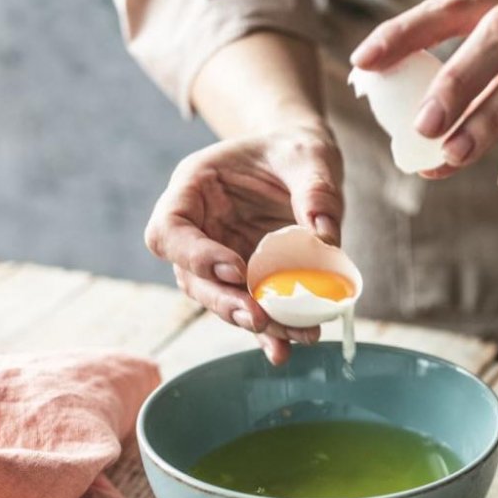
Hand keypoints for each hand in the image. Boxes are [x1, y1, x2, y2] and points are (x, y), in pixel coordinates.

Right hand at [145, 124, 343, 363]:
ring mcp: (220, 256)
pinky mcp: (247, 278)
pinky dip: (270, 330)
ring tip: (290, 338)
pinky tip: (289, 346)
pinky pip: (252, 307)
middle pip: (191, 277)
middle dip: (224, 302)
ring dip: (253, 323)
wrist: (303, 164)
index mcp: (194, 189)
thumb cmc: (295, 151)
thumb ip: (316, 189)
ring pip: (220, 299)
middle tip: (259, 318)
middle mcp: (199, 228)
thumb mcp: (309, 156)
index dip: (195, 255)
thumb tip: (326, 236)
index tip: (236, 269)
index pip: (170, 230)